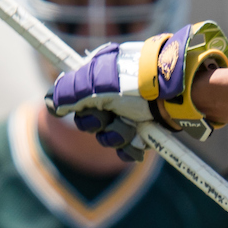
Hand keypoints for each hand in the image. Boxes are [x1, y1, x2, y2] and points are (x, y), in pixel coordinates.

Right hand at [44, 21, 227, 144]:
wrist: (178, 95)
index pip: (72, 95)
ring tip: (130, 127)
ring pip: (106, 137)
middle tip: (107, 114)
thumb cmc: (137, 84)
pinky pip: (125, 150)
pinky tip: (139, 142)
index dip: (72, 104)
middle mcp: (113, 94)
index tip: (80, 103)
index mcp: (99, 77)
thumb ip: (67, 91)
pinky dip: (130, 149)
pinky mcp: (145, 131)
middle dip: (96, 122)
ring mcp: (129, 113)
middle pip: (87, 119)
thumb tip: (49, 104)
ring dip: (115, 135)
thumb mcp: (95, 83)